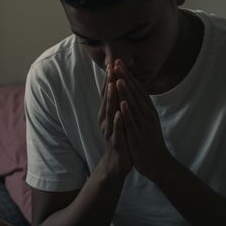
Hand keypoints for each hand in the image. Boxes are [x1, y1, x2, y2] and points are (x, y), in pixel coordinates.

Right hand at [97, 63, 131, 178]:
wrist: (118, 163)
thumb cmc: (120, 138)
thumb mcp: (118, 119)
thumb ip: (116, 104)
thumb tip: (117, 86)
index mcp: (107, 113)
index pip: (108, 93)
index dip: (109, 78)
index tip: (112, 62)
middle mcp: (106, 120)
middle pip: (107, 98)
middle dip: (109, 83)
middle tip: (110, 67)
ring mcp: (110, 131)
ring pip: (110, 112)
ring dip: (110, 98)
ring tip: (112, 85)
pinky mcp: (116, 141)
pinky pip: (116, 130)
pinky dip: (117, 121)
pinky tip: (119, 113)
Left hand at [112, 60, 173, 179]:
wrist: (159, 163)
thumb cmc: (150, 142)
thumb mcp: (148, 122)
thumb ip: (142, 108)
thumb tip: (136, 95)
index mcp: (148, 110)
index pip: (138, 89)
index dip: (128, 76)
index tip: (120, 63)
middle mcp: (147, 114)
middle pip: (136, 93)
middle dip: (126, 78)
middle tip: (118, 63)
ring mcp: (144, 124)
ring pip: (134, 105)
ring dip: (126, 91)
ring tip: (119, 78)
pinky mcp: (139, 136)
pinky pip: (133, 122)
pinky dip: (128, 112)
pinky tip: (122, 103)